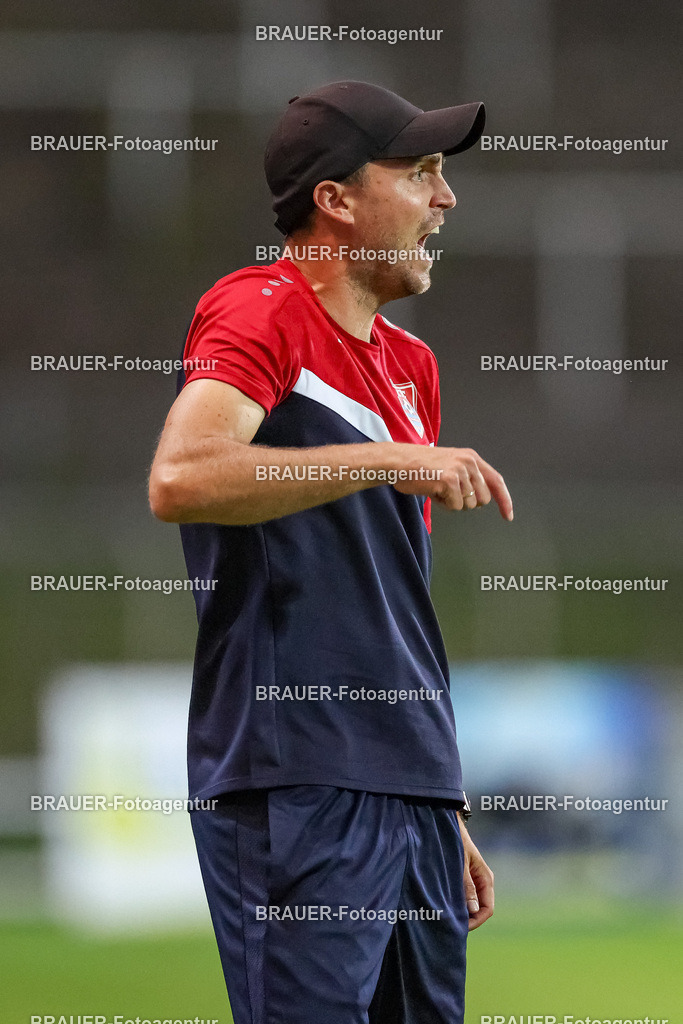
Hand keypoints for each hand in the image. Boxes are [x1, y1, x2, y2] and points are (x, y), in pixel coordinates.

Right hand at [393, 446, 512, 520]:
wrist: (398, 462)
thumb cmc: (420, 468)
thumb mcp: (450, 467)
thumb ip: (468, 480)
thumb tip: (480, 501)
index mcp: (471, 458)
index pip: (496, 481)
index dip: (504, 500)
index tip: (508, 516)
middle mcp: (469, 462)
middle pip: (483, 499)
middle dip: (467, 502)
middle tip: (447, 493)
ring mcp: (460, 470)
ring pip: (469, 505)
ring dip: (453, 503)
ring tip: (437, 489)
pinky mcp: (450, 480)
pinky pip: (455, 506)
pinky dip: (443, 505)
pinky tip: (433, 491)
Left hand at [458, 817, 494, 930]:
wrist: (448, 826)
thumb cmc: (456, 842)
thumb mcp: (460, 864)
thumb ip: (467, 886)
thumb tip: (472, 910)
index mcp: (486, 878)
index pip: (487, 908)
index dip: (476, 920)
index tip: (462, 927)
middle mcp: (482, 882)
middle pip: (479, 909)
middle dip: (468, 919)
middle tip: (452, 926)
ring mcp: (473, 881)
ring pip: (471, 904)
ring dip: (461, 912)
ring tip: (447, 918)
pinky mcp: (464, 880)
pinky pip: (463, 897)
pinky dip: (457, 904)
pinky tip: (445, 907)